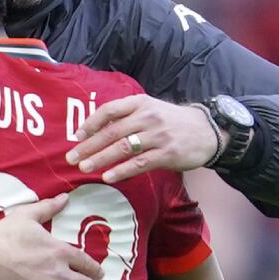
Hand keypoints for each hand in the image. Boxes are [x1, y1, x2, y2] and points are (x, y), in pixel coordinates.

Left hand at [65, 95, 223, 183]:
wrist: (206, 130)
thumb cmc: (171, 121)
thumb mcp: (150, 109)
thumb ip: (126, 116)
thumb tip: (96, 130)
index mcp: (140, 103)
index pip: (109, 110)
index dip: (90, 123)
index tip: (77, 136)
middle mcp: (147, 117)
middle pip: (112, 132)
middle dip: (89, 146)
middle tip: (72, 158)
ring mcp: (158, 136)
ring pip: (123, 148)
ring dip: (100, 159)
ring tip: (84, 168)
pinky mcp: (167, 154)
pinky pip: (139, 163)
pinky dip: (122, 171)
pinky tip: (108, 177)